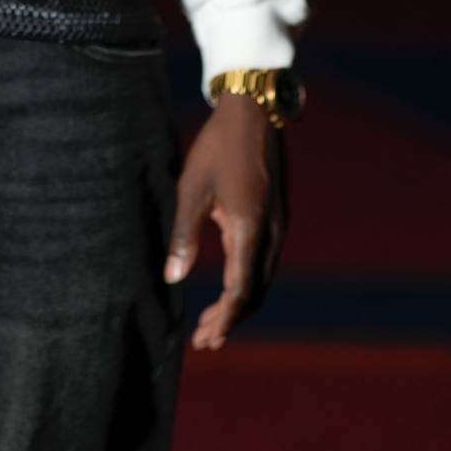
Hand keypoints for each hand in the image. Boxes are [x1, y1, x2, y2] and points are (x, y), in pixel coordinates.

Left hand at [165, 93, 286, 349]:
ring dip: (239, 303)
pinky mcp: (277, 215)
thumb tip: (172, 277)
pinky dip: (248, 283)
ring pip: (261, 279)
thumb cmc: (218, 146)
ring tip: (213, 321)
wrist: (254, 110)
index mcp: (249, 228)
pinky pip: (265, 262)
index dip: (224, 320)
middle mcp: (271, 233)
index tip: (207, 339)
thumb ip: (183, 234)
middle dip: (230, 319)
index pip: (240, 291)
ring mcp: (278, 224)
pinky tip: (230, 286)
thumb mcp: (192, 187)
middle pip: (254, 292)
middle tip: (205, 340)